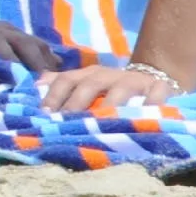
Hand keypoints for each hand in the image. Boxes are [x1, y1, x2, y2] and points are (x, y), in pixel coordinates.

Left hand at [39, 65, 174, 111]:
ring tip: (102, 122)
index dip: (54, 95)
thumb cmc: (112, 88)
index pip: (66, 79)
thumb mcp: (88, 84)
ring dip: (110, 105)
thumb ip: (64, 85)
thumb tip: (35, 86)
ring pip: (121, 90)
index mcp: (89, 74)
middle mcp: (110, 75)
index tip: (44, 114)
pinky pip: (157, 96)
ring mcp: (136, 81)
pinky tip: (145, 117)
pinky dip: (152, 104)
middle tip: (68, 121)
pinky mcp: (160, 89)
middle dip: (77, 102)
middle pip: (90, 84)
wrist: (156, 75)